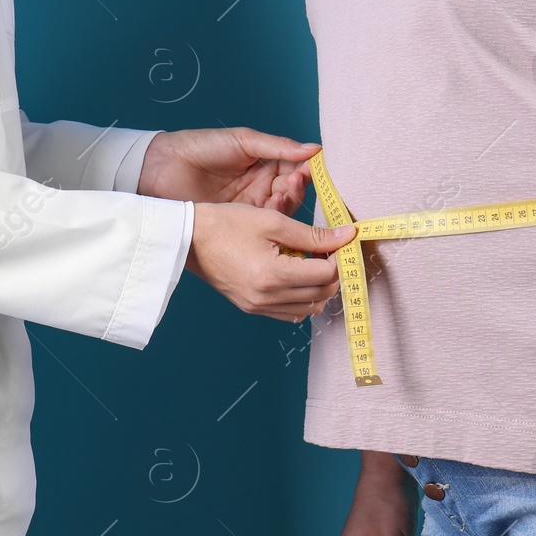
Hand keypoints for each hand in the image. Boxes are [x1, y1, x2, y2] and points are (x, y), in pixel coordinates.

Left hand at [139, 128, 317, 211]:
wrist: (163, 169)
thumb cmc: (200, 147)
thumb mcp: (242, 141)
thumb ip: (277, 146)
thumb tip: (313, 150)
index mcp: (265, 161)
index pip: (296, 167)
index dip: (307, 169)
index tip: (316, 169)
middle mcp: (263, 184)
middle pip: (293, 191)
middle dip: (298, 187)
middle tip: (296, 181)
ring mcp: (252, 204)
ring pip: (282, 209)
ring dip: (287, 203)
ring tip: (282, 195)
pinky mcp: (241, 222)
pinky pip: (265, 225)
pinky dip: (274, 220)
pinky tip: (274, 212)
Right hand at [186, 202, 352, 320]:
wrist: (189, 239)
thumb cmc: (226, 224)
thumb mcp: (273, 221)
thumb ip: (313, 234)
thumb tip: (347, 236)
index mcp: (273, 275)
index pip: (326, 275)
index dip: (338, 257)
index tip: (338, 241)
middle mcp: (267, 298)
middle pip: (322, 294)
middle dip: (333, 273)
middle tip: (328, 250)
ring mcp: (259, 307)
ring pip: (309, 308)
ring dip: (318, 288)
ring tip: (310, 262)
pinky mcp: (252, 309)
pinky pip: (290, 314)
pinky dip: (301, 299)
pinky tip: (295, 277)